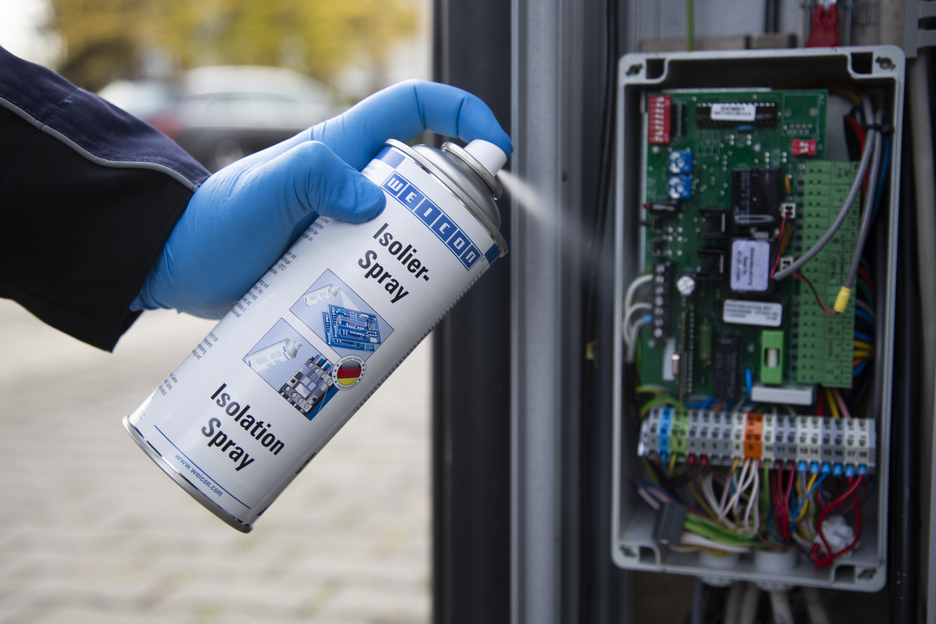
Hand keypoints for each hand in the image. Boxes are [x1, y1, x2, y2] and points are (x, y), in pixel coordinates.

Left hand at [131, 79, 511, 318]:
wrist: (181, 267)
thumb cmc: (217, 220)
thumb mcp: (266, 190)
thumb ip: (316, 177)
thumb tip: (373, 204)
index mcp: (344, 147)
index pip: (416, 107)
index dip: (464, 114)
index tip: (496, 148)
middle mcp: (355, 181)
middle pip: (429, 175)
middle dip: (461, 199)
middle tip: (471, 235)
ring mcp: (349, 223)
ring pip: (413, 227)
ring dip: (436, 250)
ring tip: (440, 282)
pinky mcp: (341, 261)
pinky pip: (387, 266)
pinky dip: (405, 285)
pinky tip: (407, 309)